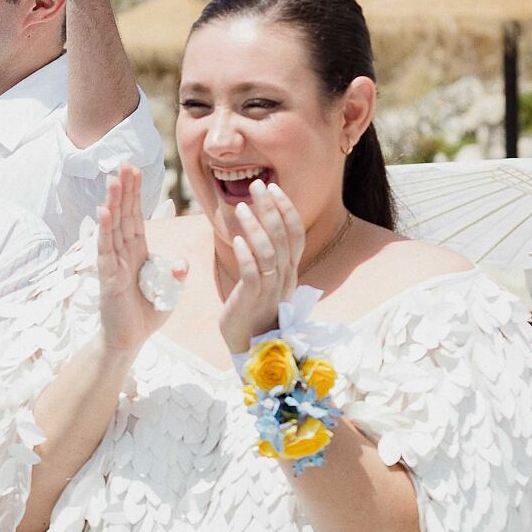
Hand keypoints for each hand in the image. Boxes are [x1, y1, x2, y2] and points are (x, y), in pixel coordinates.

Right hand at [96, 167, 175, 354]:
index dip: (137, 194)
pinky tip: (103, 211)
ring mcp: (113, 264)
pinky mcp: (108, 277)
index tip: (136, 170)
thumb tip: (183, 261)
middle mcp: (123, 254)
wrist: (129, 341)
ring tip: (114, 179)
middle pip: (124, 215)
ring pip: (114, 227)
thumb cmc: (145, 315)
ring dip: (114, 203)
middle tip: (124, 163)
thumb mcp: (168, 293)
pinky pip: (106, 250)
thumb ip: (175, 275)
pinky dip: (104, 231)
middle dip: (125, 190)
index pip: (137, 217)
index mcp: (138, 253)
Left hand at [218, 182, 304, 355]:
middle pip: (283, 237)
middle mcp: (285, 278)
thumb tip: (264, 227)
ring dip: (255, 227)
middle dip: (271, 208)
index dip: (287, 210)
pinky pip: (254, 274)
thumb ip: (269, 257)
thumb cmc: (255, 309)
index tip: (275, 188)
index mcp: (290, 271)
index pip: (296, 235)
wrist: (249, 346)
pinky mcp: (253, 300)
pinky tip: (236, 239)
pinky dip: (246, 255)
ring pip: (269, 253)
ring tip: (240, 207)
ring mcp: (271, 290)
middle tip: (257, 185)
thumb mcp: (268, 280)